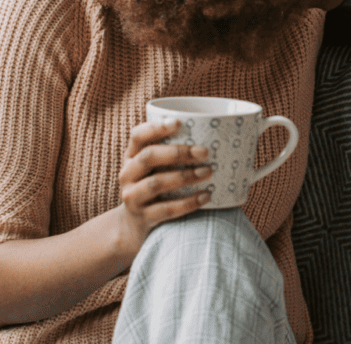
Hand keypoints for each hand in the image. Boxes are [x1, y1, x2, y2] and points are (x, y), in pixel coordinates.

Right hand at [116, 120, 212, 253]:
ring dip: (184, 176)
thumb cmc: (155, 189)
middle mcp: (127, 174)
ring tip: (208, 172)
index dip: (156, 127)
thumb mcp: (155, 169)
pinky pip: (166, 210)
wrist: (133, 228)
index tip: (179, 122)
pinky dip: (188, 203)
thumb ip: (173, 155)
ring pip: (156, 183)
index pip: (138, 136)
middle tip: (205, 151)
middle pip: (148, 157)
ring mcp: (132, 197)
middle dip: (178, 152)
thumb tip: (222, 140)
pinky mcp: (143, 218)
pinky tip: (206, 196)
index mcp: (131, 157)